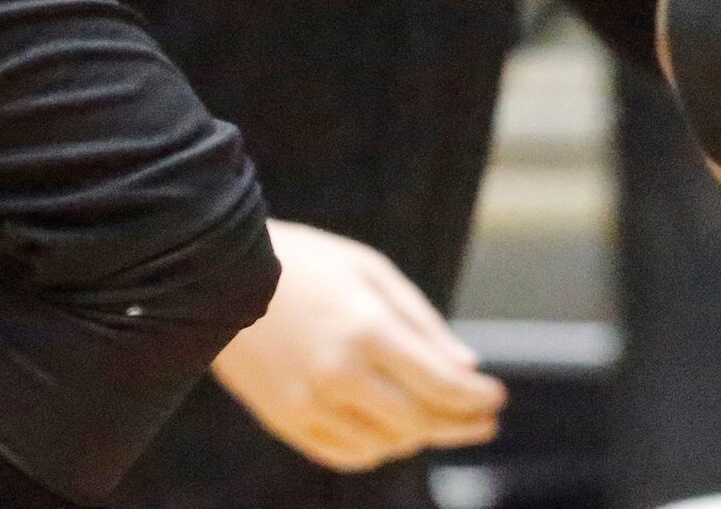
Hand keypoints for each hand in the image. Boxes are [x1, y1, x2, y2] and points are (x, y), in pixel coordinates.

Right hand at [212, 222, 503, 472]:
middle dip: (460, 425)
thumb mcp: (375, 275)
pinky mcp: (283, 420)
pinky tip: (396, 433)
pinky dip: (377, 450)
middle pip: (417, 421)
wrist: (222, 279)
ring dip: (419, 438)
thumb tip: (468, 369)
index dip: (476, 400)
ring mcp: (307, 403)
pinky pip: (343, 454)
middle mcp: (338, 374)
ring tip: (443, 422)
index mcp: (367, 330)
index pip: (439, 385)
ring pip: (383, 444)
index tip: (498, 400)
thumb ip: (424, 325)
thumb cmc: (311, 266)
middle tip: (485, 421)